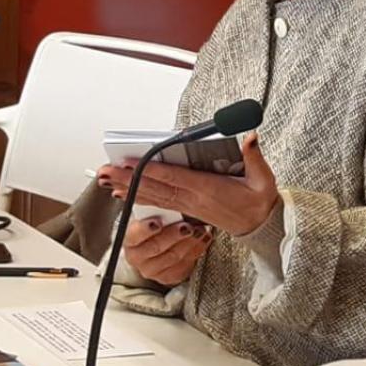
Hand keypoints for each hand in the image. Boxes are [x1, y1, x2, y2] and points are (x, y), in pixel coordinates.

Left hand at [99, 133, 279, 236]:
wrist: (261, 228)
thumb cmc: (260, 201)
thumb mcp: (263, 179)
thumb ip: (255, 157)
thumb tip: (250, 137)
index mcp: (208, 190)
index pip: (173, 178)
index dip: (150, 170)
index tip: (129, 162)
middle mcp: (192, 201)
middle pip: (154, 188)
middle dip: (127, 179)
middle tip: (102, 172)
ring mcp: (188, 208)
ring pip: (152, 197)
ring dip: (127, 188)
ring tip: (104, 181)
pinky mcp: (187, 212)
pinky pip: (158, 204)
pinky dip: (139, 198)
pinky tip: (123, 194)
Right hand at [119, 214, 211, 285]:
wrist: (159, 245)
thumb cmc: (157, 223)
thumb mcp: (152, 213)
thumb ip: (153, 206)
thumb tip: (152, 191)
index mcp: (130, 239)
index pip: (134, 235)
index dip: (145, 229)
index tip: (157, 222)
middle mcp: (137, 257)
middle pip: (156, 247)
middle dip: (174, 235)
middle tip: (187, 226)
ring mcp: (152, 269)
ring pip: (173, 257)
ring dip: (189, 242)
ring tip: (201, 230)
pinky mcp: (167, 277)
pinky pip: (184, 266)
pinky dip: (196, 251)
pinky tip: (203, 239)